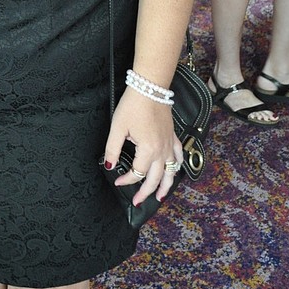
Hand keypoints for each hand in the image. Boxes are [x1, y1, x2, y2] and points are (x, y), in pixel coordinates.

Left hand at [103, 91, 181, 208]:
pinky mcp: (172, 135)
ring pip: (171, 171)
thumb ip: (113, 149)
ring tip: (160, 196)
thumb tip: (109, 165)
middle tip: (137, 201)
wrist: (149, 88)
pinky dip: (177, 165)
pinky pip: (178, 155)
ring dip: (166, 185)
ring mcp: (169, 143)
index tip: (117, 180)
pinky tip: (174, 169)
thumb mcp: (118, 128)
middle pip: (155, 178)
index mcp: (148, 150)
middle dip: (146, 192)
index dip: (126, 179)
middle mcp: (162, 150)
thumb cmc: (133, 106)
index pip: (137, 173)